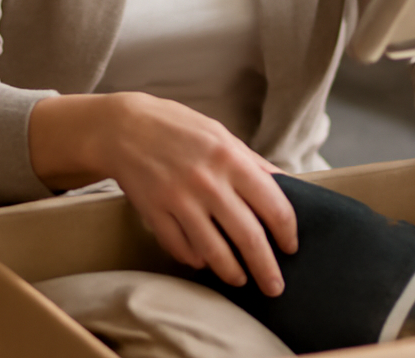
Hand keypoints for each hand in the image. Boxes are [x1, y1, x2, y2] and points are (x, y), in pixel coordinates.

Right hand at [29, 92, 296, 295]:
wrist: (123, 127)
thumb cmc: (177, 127)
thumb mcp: (220, 134)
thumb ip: (252, 162)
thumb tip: (283, 185)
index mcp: (231, 159)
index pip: (273, 206)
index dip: (287, 233)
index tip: (290, 247)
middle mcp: (208, 182)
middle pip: (248, 237)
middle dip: (266, 268)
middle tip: (274, 287)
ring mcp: (179, 200)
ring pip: (214, 251)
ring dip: (231, 272)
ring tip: (240, 280)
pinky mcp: (154, 213)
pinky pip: (180, 248)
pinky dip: (194, 259)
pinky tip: (202, 262)